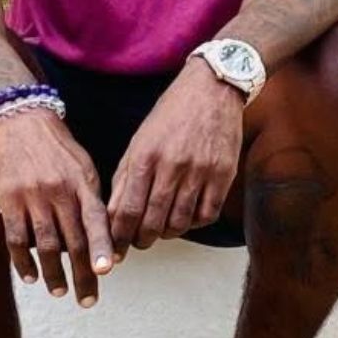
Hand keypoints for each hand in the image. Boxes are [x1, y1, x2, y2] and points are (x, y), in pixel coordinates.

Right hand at [0, 110, 113, 306]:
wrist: (19, 119)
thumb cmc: (56, 146)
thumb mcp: (82, 164)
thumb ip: (91, 198)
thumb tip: (102, 237)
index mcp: (82, 181)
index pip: (95, 219)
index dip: (101, 247)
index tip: (106, 271)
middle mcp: (59, 190)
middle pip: (73, 241)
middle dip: (83, 274)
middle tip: (88, 299)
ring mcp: (32, 196)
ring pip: (46, 245)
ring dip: (54, 274)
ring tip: (60, 291)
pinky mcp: (8, 200)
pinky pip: (16, 238)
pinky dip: (24, 262)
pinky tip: (31, 277)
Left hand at [108, 59, 244, 258]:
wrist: (212, 88)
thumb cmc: (172, 114)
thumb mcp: (140, 140)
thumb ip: (126, 177)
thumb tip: (113, 215)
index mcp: (145, 155)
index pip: (127, 210)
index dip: (119, 237)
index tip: (114, 248)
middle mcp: (172, 165)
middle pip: (153, 222)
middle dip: (141, 240)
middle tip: (139, 242)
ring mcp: (200, 170)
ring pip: (180, 223)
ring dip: (167, 234)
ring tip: (162, 229)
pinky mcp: (224, 174)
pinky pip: (207, 215)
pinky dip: (194, 223)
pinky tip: (186, 216)